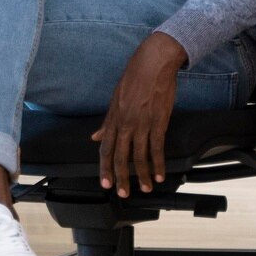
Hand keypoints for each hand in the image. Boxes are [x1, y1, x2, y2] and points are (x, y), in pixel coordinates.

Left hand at [91, 32, 187, 197]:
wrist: (153, 63)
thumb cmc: (134, 78)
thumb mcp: (115, 99)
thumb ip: (107, 122)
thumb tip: (95, 136)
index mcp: (113, 118)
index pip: (105, 148)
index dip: (104, 167)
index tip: (105, 182)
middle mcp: (125, 123)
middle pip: (120, 156)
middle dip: (121, 177)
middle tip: (123, 193)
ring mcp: (141, 123)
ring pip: (138, 156)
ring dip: (143, 175)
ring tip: (145, 188)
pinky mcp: (158, 121)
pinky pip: (157, 147)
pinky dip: (158, 163)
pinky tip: (160, 175)